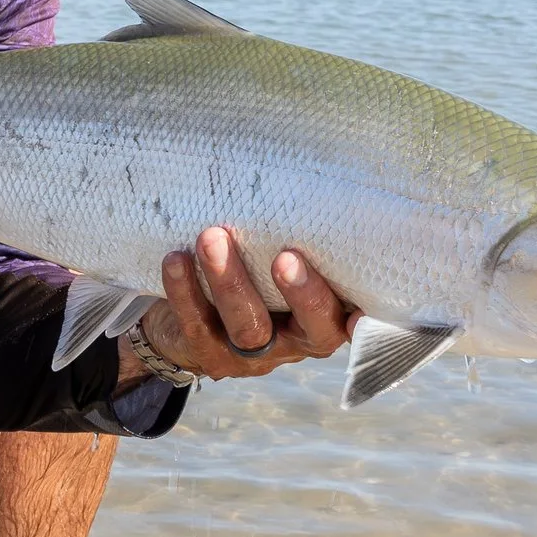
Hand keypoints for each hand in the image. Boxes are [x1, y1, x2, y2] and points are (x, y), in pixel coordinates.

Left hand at [136, 227, 353, 380]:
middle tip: (286, 257)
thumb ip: (296, 240)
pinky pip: (197, 323)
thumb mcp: (274, 264)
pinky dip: (185, 289)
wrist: (181, 324)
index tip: (360, 308)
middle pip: (310, 329)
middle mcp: (293, 342)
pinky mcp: (207, 353)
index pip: (349, 319)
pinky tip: (176, 259)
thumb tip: (309, 181)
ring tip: (212, 238)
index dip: (359, 319)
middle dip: (301, 295)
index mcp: (321, 319)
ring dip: (230, 281)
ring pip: (247, 326)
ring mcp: (250, 355)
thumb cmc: (249, 276)